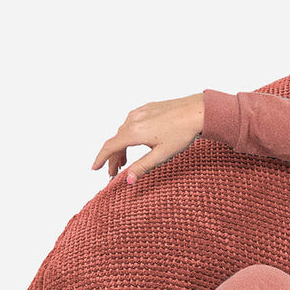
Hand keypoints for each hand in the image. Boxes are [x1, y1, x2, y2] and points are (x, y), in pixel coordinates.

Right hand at [90, 92, 204, 182]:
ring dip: (121, 147)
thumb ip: (143, 166)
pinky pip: (131, 123)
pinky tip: (136, 143)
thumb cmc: (182, 134)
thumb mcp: (162, 155)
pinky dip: (129, 136)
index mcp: (134, 132)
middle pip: (116, 141)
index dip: (101, 159)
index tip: (94, 168)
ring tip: (124, 161)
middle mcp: (132, 120)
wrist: (195, 112)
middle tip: (113, 173)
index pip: (110, 147)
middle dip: (113, 158)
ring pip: (123, 132)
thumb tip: (128, 180)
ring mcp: (138, 112)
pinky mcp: (145, 108)